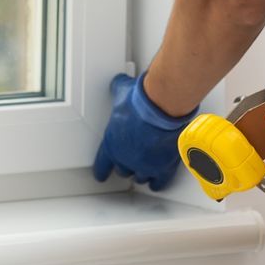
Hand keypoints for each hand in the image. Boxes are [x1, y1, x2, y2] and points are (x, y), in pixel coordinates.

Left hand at [93, 72, 195, 191]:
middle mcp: (126, 159)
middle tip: (130, 160)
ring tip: (145, 168)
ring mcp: (145, 166)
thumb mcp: (121, 92)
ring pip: (141, 177)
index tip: (101, 175)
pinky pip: (159, 182)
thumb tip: (118, 82)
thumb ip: (117, 90)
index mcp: (111, 145)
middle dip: (126, 165)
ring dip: (142, 173)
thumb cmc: (140, 101)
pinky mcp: (163, 168)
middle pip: (123, 171)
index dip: (101, 170)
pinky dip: (158, 182)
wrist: (161, 106)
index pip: (101, 165)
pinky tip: (157, 181)